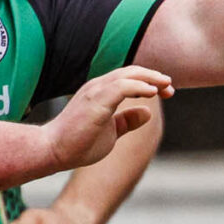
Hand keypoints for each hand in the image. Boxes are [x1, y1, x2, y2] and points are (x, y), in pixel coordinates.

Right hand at [47, 64, 171, 170]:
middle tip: (170, 87)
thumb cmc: (78, 143)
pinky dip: (139, 86)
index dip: (150, 81)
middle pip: (131, 72)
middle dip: (154, 77)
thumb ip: (127, 121)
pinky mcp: (95, 101)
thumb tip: (147, 112)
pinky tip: (152, 92)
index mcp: (101, 92)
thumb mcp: (111, 131)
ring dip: (150, 79)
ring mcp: (95, 92)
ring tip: (166, 86)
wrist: (53, 151)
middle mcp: (98, 87)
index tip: (168, 91)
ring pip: (128, 75)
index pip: (130, 78)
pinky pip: (121, 87)